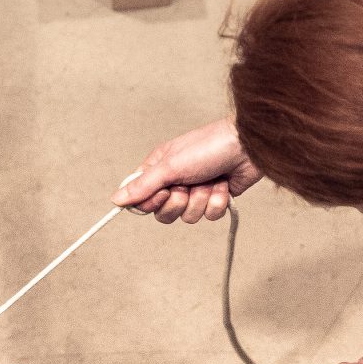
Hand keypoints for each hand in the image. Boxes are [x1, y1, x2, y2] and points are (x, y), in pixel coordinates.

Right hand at [115, 117, 263, 223]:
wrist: (247, 147)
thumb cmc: (208, 146)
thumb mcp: (170, 166)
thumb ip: (143, 185)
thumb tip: (116, 199)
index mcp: (160, 170)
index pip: (142, 199)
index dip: (151, 202)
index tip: (162, 192)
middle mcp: (176, 182)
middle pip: (164, 213)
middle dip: (179, 202)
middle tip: (187, 186)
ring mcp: (196, 191)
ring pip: (188, 217)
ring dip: (201, 199)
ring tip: (210, 180)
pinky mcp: (215, 199)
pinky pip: (209, 216)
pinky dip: (217, 201)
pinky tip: (223, 185)